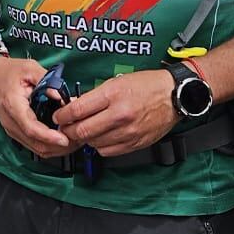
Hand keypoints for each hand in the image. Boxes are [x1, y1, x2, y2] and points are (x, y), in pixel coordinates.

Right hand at [0, 55, 76, 157]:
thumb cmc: (7, 72)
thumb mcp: (28, 68)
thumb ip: (46, 80)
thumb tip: (61, 95)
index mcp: (13, 106)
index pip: (31, 128)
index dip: (49, 136)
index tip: (65, 139)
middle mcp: (11, 122)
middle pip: (35, 144)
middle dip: (58, 146)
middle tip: (77, 139)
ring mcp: (12, 129)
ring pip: (35, 148)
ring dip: (54, 148)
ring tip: (72, 140)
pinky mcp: (15, 132)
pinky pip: (32, 144)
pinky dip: (48, 145)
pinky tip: (60, 138)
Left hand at [53, 70, 178, 157]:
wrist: (175, 96)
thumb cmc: (147, 85)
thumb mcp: (118, 82)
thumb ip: (95, 96)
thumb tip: (73, 107)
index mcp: (113, 95)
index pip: (78, 110)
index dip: (62, 116)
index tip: (58, 116)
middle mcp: (119, 115)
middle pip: (82, 130)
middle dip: (68, 131)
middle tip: (65, 128)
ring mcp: (127, 132)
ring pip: (92, 143)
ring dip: (85, 139)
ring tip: (85, 131)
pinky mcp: (134, 144)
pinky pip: (107, 151)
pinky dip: (99, 146)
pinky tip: (102, 137)